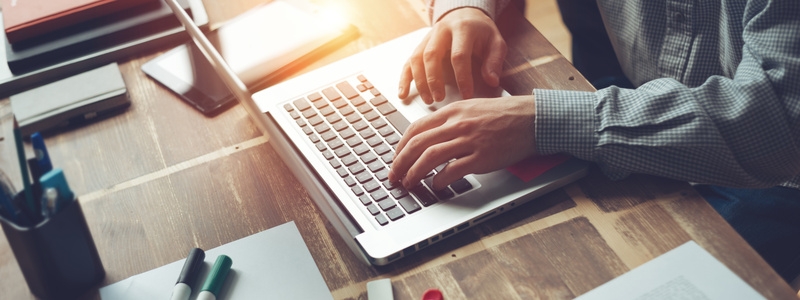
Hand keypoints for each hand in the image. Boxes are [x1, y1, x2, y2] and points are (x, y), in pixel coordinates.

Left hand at [388, 95, 536, 189]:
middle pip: (418, 144)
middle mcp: (458, 124)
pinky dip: (440, 180)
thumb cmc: (505, 115)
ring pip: (430, 157)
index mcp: (453, 111)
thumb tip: (430, 135)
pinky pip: (453, 170)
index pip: (417, 128)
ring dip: (415, 173)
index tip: (396, 157)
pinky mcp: (482, 157)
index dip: (401, 146)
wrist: (533, 119)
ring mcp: (470, 140)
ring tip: (410, 183)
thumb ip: (451, 119)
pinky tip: (436, 186)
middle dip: (400, 162)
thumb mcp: (472, 108)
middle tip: (394, 176)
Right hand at [398, 7, 506, 103]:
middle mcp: (441, 31)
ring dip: (420, 81)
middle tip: (440, 98)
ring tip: (428, 99)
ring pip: (417, 58)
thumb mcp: (495, 42)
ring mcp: (428, 38)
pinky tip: (403, 93)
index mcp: (462, 29)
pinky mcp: (420, 45)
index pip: (459, 55)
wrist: (465, 14)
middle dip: (434, 79)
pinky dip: (404, 78)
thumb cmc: (481, 32)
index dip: (462, 76)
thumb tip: (491, 80)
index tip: (466, 94)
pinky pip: (409, 62)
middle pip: (432, 55)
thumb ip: (494, 61)